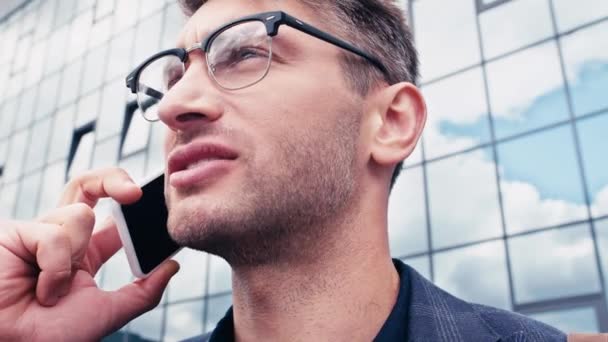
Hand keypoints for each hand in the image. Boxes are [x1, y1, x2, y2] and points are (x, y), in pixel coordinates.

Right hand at [0, 168, 179, 340]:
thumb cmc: (47, 337)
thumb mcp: (106, 312)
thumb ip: (141, 292)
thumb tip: (172, 266)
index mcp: (83, 256)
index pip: (114, 220)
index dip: (135, 210)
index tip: (158, 211)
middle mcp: (60, 238)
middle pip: (89, 187)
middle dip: (114, 179)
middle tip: (135, 193)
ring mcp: (37, 233)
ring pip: (80, 215)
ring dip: (74, 257)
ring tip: (54, 292)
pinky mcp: (15, 232)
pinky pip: (55, 234)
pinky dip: (55, 267)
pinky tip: (42, 289)